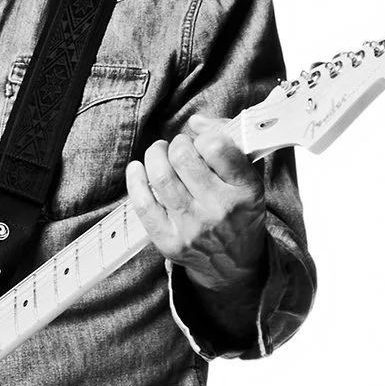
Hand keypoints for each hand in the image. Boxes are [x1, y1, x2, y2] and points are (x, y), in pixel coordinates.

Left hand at [125, 113, 268, 303]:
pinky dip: (135, 180)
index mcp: (245, 190)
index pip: (217, 147)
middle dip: (176, 144)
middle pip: (183, 158)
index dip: (203, 136)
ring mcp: (192, 227)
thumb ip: (228, 143)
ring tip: (159, 154)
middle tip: (178, 148)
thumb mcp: (249, 180)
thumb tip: (196, 121)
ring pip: (161, 177)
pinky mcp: (169, 240)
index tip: (201, 140)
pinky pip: (143, 204)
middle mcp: (219, 209)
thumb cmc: (239, 214)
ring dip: (155, 156)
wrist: (234, 264)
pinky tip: (137, 169)